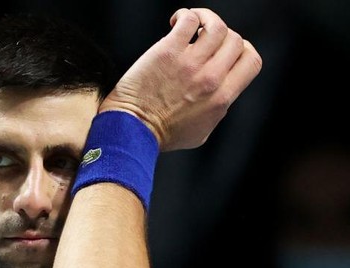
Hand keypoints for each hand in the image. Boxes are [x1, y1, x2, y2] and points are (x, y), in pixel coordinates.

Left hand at [98, 8, 261, 150]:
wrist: (132, 130)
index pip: (251, 61)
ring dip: (207, 19)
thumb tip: (220, 95)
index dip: (242, 51)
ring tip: (194, 24)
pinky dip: (186, 15)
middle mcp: (211, 79)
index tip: (225, 52)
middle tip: (204, 41)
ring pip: (217, 26)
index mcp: (222, 97)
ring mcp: (190, 64)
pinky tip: (176, 23)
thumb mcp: (202, 132)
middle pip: (236, 41)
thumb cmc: (162, 135)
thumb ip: (216, 110)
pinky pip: (189, 20)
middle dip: (223, 37)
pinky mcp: (168, 52)